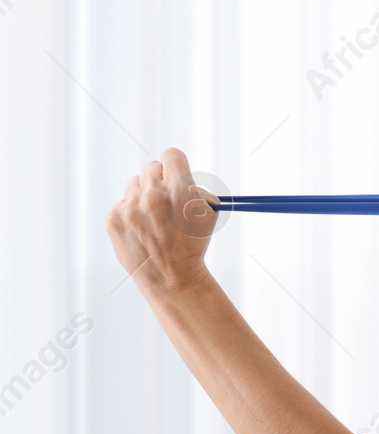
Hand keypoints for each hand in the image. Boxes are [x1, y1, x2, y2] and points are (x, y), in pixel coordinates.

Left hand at [106, 147, 218, 296]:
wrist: (171, 277)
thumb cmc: (193, 245)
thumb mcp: (209, 215)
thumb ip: (197, 189)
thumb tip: (183, 174)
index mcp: (180, 191)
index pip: (171, 156)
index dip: (175, 165)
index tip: (176, 174)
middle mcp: (153, 195)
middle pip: (152, 168)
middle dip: (160, 181)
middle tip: (167, 200)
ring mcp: (130, 207)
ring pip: (134, 183)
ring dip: (144, 195)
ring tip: (154, 218)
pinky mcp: (114, 218)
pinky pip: (122, 203)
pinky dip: (132, 213)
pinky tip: (142, 229)